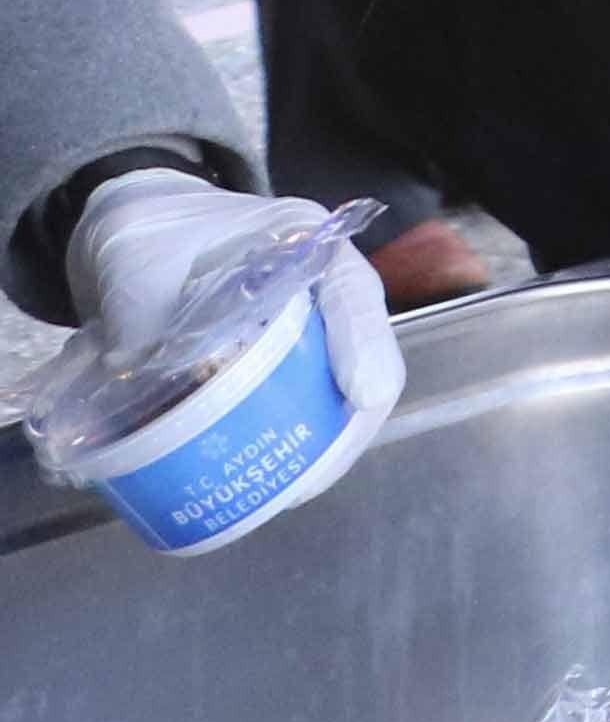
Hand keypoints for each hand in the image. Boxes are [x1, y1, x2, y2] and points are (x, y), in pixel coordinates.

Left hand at [68, 170, 403, 490]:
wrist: (130, 233)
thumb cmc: (149, 229)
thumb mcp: (137, 252)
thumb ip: (137, 301)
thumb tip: (135, 366)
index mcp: (303, 243)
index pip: (352, 292)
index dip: (366, 345)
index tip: (364, 394)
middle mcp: (317, 290)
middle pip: (361, 355)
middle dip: (349, 423)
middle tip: (309, 479)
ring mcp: (300, 331)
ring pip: (337, 390)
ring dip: (321, 445)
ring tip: (288, 492)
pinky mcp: (272, 365)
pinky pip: (296, 406)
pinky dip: (286, 445)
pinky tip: (264, 479)